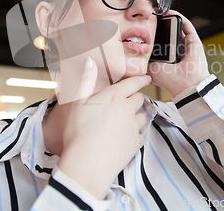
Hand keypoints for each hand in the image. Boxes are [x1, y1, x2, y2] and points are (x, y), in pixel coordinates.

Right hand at [57, 57, 149, 199]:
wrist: (87, 163)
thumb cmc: (78, 132)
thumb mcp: (77, 102)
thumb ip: (86, 80)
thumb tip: (90, 61)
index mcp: (114, 97)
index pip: (133, 83)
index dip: (141, 79)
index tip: (146, 77)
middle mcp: (127, 109)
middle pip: (140, 99)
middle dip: (138, 97)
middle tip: (133, 98)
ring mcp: (133, 127)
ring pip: (143, 116)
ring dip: (139, 115)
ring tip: (131, 118)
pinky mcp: (135, 143)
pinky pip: (140, 135)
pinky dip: (136, 134)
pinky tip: (127, 137)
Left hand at [148, 10, 209, 97]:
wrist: (185, 84)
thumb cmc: (170, 80)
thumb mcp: (150, 69)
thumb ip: (144, 60)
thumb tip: (135, 52)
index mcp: (169, 58)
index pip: (161, 42)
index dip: (153, 34)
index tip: (143, 26)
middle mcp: (179, 51)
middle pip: (169, 33)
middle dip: (160, 25)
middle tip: (150, 17)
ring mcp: (187, 45)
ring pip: (178, 27)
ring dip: (169, 18)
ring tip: (158, 13)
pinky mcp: (194, 40)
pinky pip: (186, 25)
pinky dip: (178, 17)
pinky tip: (169, 13)